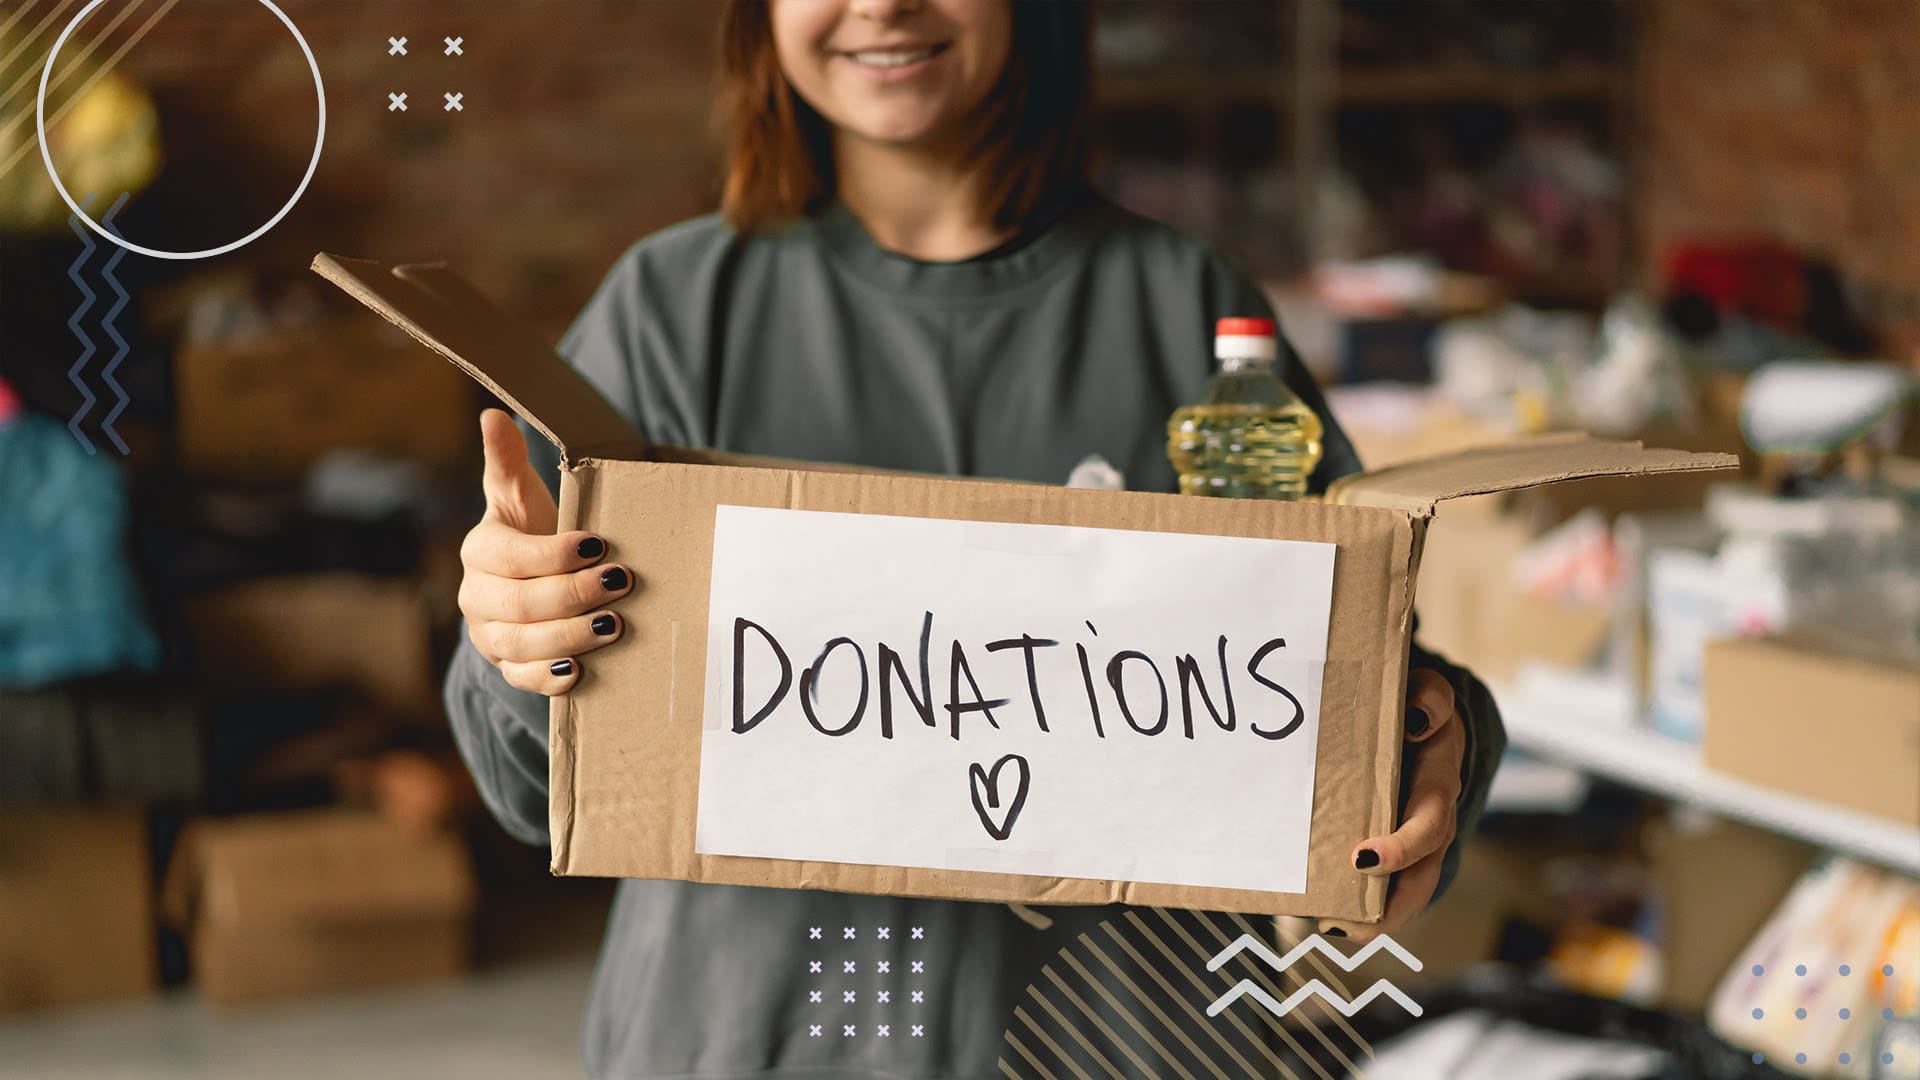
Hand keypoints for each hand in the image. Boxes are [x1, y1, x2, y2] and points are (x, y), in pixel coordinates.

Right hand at [457, 409, 632, 694]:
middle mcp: (477, 597)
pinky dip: (550, 678)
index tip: (598, 545)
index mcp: (480, 551)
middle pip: (519, 604)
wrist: (535, 582)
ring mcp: (490, 636)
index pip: (511, 557)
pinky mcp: (507, 667)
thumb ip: (508, 462)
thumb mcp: (524, 497)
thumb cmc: (535, 531)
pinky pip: (521, 679)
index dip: (553, 555)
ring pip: (522, 644)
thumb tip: (493, 415)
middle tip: (620, 584)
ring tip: (614, 624)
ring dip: (570, 636)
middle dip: (573, 595)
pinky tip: (581, 671)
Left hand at [1318, 668, 1463, 941]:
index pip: (1429, 825)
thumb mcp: (1429, 690)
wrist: (1425, 712)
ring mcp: (1418, 837)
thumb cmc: (1417, 703)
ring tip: (1334, 928)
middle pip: (1422, 877)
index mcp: (1439, 784)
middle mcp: (1434, 820)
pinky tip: (1328, 913)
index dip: (1402, 847)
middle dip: (1389, 906)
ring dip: (1376, 917)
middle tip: (1343, 922)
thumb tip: (1416, 721)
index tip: (1362, 860)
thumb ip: (1429, 700)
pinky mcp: (1398, 843)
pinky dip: (1366, 905)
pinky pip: (1390, 883)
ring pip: (1409, 890)